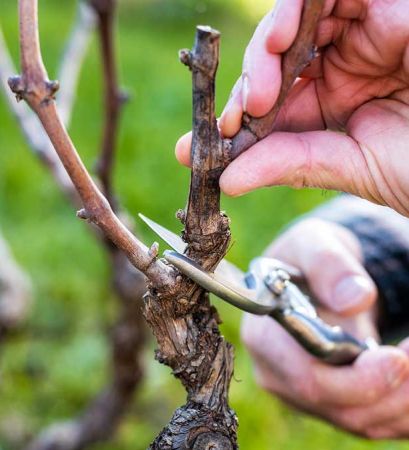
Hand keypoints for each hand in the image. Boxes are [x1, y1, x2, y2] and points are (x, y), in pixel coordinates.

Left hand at [176, 0, 408, 215]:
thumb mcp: (350, 168)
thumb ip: (291, 164)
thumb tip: (229, 179)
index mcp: (330, 106)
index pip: (269, 106)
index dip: (233, 123)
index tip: (194, 150)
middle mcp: (340, 66)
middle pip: (274, 60)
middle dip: (248, 85)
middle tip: (238, 116)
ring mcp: (361, 31)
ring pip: (295, 20)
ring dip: (267, 47)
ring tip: (261, 87)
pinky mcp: (385, 4)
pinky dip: (298, 7)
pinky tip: (281, 37)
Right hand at [242, 218, 408, 438]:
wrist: (311, 276)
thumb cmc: (306, 257)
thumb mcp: (312, 242)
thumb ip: (328, 264)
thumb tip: (354, 298)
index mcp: (263, 335)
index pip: (303, 375)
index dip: (352, 379)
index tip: (395, 357)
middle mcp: (276, 371)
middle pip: (333, 405)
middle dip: (385, 389)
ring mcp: (300, 392)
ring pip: (356, 420)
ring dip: (399, 398)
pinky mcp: (324, 401)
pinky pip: (367, 421)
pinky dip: (399, 407)